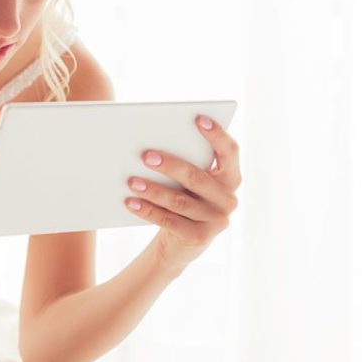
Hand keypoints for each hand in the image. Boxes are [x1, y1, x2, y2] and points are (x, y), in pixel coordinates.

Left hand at [124, 115, 241, 274]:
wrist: (180, 242)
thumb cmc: (182, 198)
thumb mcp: (188, 181)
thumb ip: (185, 161)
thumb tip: (153, 143)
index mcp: (231, 178)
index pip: (229, 152)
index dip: (217, 135)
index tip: (198, 118)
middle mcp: (229, 199)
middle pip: (198, 178)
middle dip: (170, 165)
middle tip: (145, 155)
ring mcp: (216, 221)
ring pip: (180, 201)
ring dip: (153, 190)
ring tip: (131, 180)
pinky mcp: (199, 238)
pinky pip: (169, 221)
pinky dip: (148, 210)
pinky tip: (130, 202)